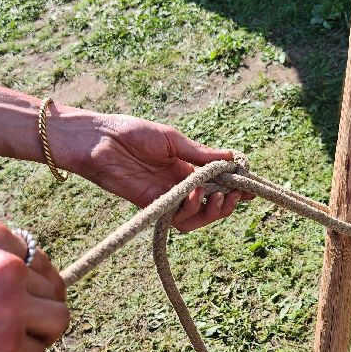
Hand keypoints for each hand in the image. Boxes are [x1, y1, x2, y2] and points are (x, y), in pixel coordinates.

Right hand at [0, 220, 68, 351]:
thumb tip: (29, 278)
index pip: (36, 257)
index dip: (32, 284)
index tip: (19, 302)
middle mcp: (5, 264)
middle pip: (50, 290)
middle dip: (35, 313)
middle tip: (11, 332)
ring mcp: (10, 305)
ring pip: (57, 320)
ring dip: (37, 337)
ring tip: (8, 349)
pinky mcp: (7, 344)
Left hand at [53, 112, 251, 232]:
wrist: (99, 139)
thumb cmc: (132, 132)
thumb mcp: (172, 140)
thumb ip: (200, 154)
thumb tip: (231, 158)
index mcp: (185, 167)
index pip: (216, 183)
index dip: (235, 187)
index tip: (251, 185)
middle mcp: (178, 186)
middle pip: (211, 205)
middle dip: (229, 203)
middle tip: (239, 194)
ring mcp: (166, 197)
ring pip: (197, 218)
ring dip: (213, 211)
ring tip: (219, 196)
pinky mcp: (152, 206)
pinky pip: (177, 218)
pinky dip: (191, 210)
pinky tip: (195, 195)